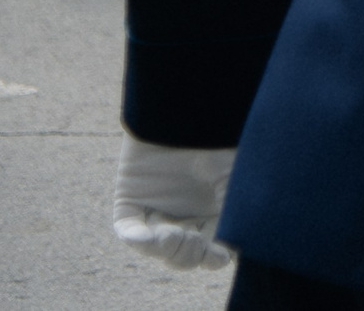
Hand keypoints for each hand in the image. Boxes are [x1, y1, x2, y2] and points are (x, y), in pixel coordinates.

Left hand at [111, 137, 236, 269]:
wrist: (185, 106)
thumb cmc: (216, 137)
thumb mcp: (233, 175)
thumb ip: (234, 210)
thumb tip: (235, 245)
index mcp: (216, 210)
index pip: (214, 249)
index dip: (215, 257)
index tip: (217, 253)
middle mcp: (187, 213)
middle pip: (186, 255)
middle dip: (190, 254)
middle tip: (193, 239)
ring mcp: (158, 209)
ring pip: (158, 248)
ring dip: (167, 249)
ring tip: (171, 233)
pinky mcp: (131, 200)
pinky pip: (129, 230)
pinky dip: (137, 239)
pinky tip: (149, 237)